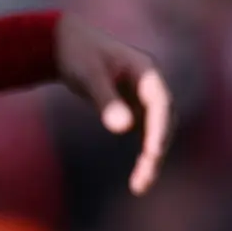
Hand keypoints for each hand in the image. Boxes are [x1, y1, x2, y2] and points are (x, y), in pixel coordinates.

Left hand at [55, 14, 173, 196]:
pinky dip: (144, 155)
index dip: (160, 129)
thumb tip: (124, 129)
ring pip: (157, 132)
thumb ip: (106, 100)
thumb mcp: (87, 75)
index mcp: (146, 71)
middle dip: (156, 151)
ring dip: (152, 159)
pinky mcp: (136, 109)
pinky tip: (138, 178)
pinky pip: (146, 135)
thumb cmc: (77, 54)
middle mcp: (152, 86)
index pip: (161, 103)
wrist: (68, 43)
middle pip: (164, 122)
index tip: (153, 153)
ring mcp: (146, 99)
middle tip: (143, 180)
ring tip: (139, 187)